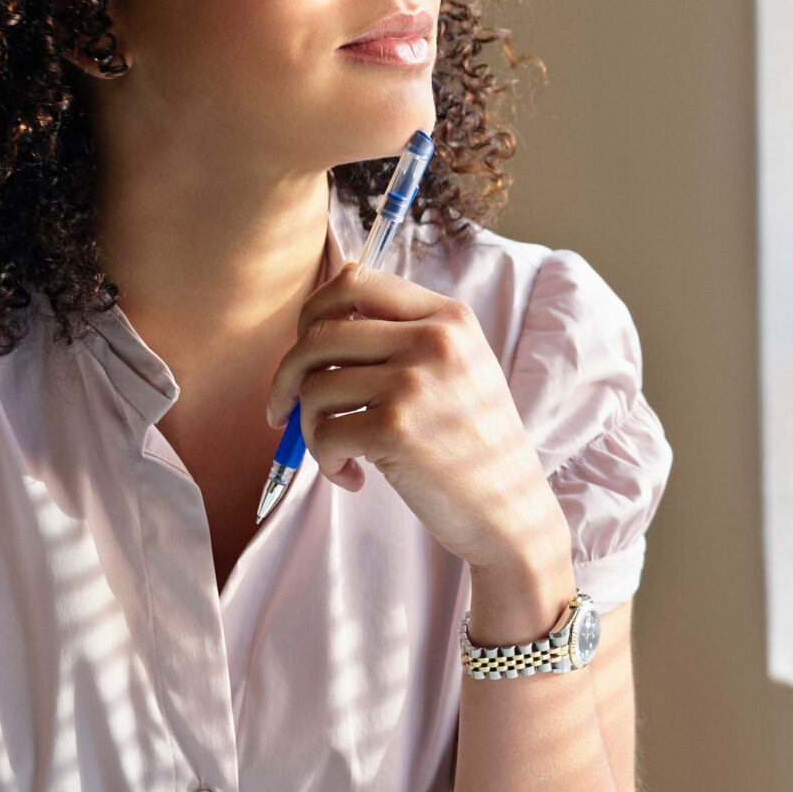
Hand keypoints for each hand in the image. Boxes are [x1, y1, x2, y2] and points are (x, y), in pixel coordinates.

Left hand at [267, 265, 570, 590]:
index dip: (313, 312)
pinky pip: (323, 434)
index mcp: (448, 317)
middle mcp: (434, 339)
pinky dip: (326, 461)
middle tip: (282, 410)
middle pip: (318, 334)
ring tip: (338, 453)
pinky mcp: (396, 429)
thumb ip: (404, 337)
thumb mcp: (459, 369)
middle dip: (286, 376)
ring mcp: (415, 382)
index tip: (306, 353)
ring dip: (309, 428)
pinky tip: (353, 476)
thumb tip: (315, 328)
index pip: (356, 281)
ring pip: (313, 387)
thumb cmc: (472, 444)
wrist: (510, 509)